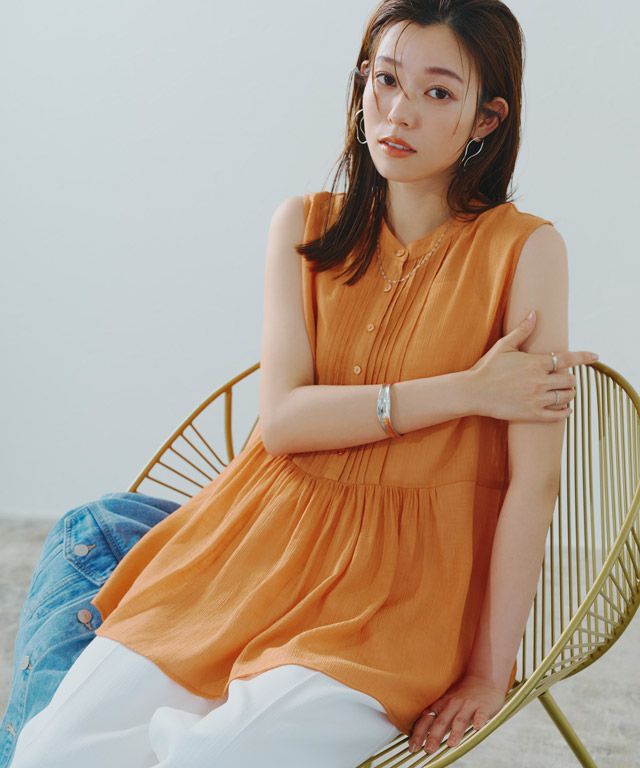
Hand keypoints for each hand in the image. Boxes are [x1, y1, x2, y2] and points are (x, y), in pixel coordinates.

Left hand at [408, 673, 506, 754]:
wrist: (482, 678)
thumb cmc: (462, 694)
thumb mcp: (445, 702)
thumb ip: (435, 715)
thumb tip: (419, 732)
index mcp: (441, 705)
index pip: (427, 719)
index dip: (419, 733)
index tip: (413, 746)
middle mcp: (452, 705)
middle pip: (441, 721)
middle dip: (434, 736)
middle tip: (429, 750)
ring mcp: (468, 705)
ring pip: (460, 720)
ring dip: (455, 731)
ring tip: (451, 744)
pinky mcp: (483, 707)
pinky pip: (480, 714)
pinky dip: (479, 721)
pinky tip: (477, 727)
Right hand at [467, 310, 598, 421]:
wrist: (473, 392)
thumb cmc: (487, 368)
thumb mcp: (504, 346)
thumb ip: (523, 330)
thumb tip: (534, 312)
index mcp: (535, 363)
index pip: (567, 359)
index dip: (584, 357)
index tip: (596, 356)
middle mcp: (539, 381)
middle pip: (570, 380)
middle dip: (570, 379)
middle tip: (564, 379)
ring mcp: (537, 399)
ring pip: (567, 397)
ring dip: (569, 394)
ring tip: (564, 392)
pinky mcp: (532, 414)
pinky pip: (559, 414)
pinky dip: (565, 411)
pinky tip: (564, 408)